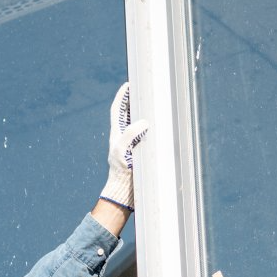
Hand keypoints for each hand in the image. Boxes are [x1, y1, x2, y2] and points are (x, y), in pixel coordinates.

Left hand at [100, 82, 148, 211]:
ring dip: (145, 114)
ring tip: (153, 103)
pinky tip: (160, 125)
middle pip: (128, 115)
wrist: (125, 191)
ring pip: (138, 125)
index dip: (122, 97)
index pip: (117, 110)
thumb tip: (143, 121)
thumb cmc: (120, 172)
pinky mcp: (141, 153)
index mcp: (116, 134)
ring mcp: (132, 146)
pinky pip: (147, 137)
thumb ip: (130, 134)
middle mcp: (123, 138)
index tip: (128, 84)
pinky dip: (153, 129)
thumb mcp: (122, 150)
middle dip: (135, 102)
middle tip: (144, 91)